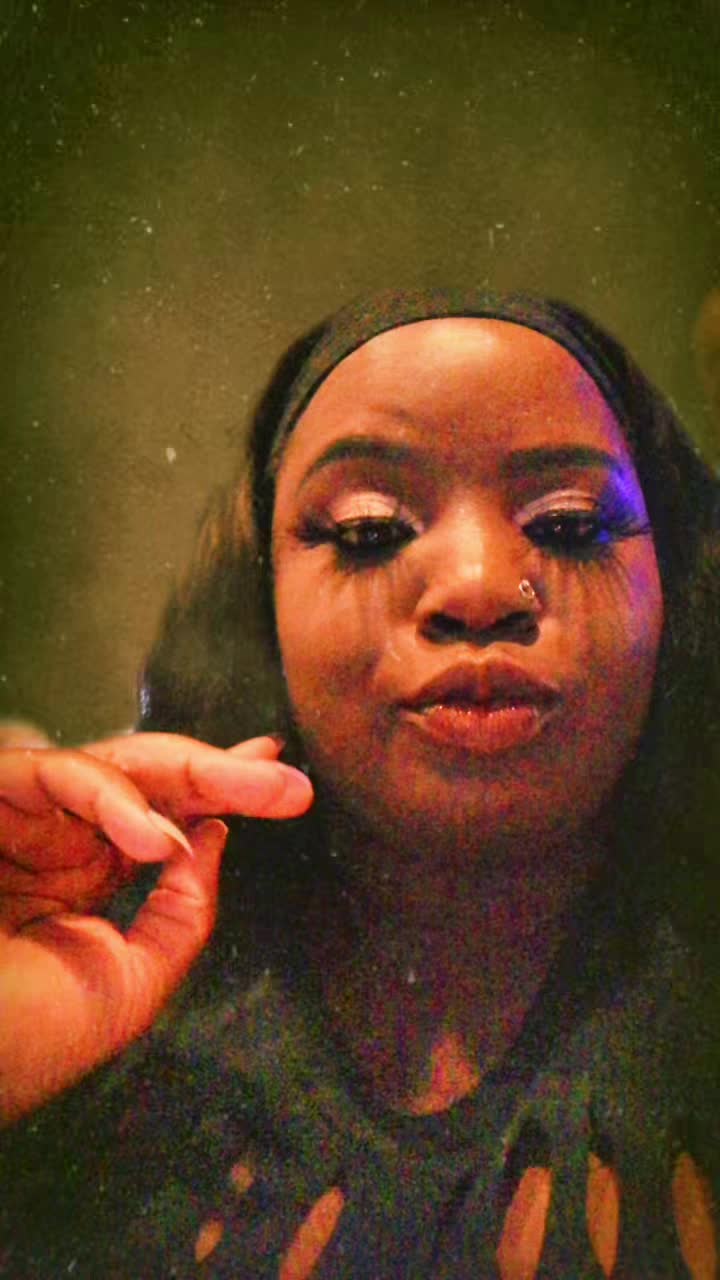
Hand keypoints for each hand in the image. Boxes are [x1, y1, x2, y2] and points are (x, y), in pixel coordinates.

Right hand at [0, 732, 312, 1123]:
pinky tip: (158, 839)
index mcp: (85, 873)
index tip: (285, 782)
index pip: (164, 815)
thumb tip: (216, 839)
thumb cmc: (27, 1039)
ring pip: (112, 763)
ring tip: (255, 792)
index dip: (222, 790)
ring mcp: (20, 816)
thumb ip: (183, 913)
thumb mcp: (131, 983)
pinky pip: (51, 774)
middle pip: (151, 780)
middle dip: (225, 773)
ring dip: (191, 772)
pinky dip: (109, 798)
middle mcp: (57, 835)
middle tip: (289, 779)